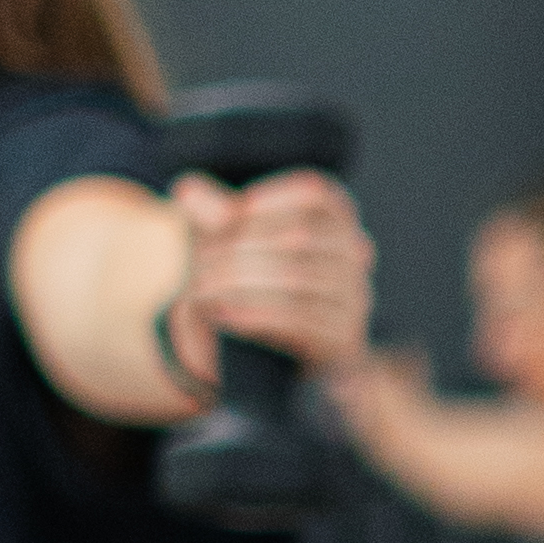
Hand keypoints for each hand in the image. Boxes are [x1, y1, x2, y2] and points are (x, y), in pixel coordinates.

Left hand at [171, 163, 372, 389]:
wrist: (277, 352)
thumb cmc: (255, 279)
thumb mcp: (232, 242)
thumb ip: (212, 214)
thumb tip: (187, 190)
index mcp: (336, 220)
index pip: (316, 194)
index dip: (273, 198)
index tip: (231, 214)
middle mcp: (356, 254)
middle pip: (301, 235)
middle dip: (242, 245)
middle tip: (198, 262)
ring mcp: (355, 296)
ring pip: (296, 277)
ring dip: (242, 281)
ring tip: (203, 289)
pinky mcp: (345, 337)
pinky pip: (299, 319)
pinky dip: (256, 314)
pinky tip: (224, 315)